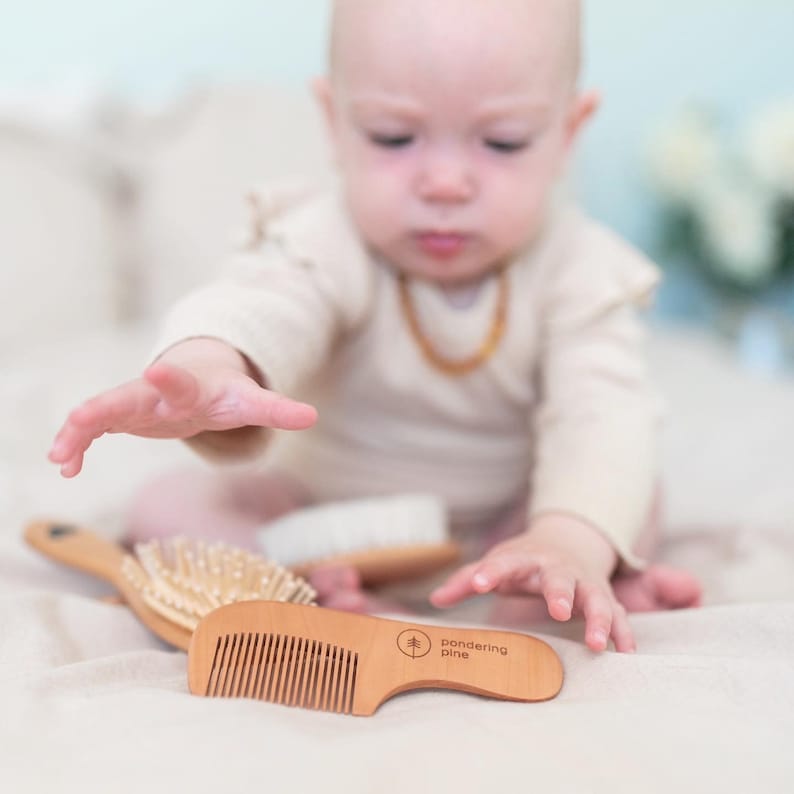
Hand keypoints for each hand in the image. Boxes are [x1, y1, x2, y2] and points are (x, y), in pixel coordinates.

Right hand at [48, 338, 316, 476]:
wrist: (198, 376)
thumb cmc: (225, 392)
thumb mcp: (250, 401)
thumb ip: (277, 408)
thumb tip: (312, 416)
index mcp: (190, 388)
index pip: (181, 383)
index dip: (171, 381)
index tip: (157, 375)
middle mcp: (155, 392)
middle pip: (127, 396)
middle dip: (105, 406)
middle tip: (81, 418)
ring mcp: (134, 402)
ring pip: (100, 413)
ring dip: (78, 433)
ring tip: (59, 458)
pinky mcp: (121, 416)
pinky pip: (92, 430)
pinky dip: (77, 445)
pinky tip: (65, 467)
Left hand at [430, 513, 634, 652]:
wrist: (567, 542)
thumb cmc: (523, 561)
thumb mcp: (495, 565)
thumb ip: (466, 581)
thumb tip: (435, 600)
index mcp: (524, 558)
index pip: (504, 562)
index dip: (490, 572)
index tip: (478, 585)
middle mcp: (557, 568)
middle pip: (559, 578)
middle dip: (559, 593)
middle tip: (558, 612)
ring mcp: (583, 582)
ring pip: (595, 597)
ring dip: (598, 619)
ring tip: (596, 643)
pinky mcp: (603, 597)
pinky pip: (618, 614)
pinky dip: (623, 632)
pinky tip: (626, 653)